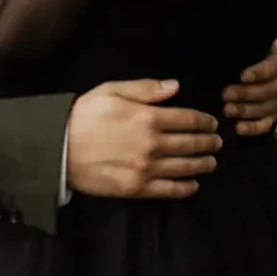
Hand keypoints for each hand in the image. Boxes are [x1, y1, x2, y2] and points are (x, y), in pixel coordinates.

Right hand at [66, 79, 221, 198]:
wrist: (59, 148)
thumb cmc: (85, 115)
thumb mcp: (112, 91)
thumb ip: (146, 88)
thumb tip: (176, 86)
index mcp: (148, 118)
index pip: (188, 119)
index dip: (204, 121)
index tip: (212, 123)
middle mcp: (152, 144)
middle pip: (191, 144)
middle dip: (208, 142)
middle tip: (217, 142)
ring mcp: (146, 169)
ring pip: (185, 167)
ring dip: (203, 164)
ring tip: (212, 162)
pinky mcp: (137, 188)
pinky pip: (169, 189)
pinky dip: (186, 187)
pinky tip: (194, 184)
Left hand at [222, 10, 276, 134]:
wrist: (229, 67)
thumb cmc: (237, 49)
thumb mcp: (247, 36)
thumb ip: (264, 26)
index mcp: (275, 58)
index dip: (261, 72)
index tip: (242, 75)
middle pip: (274, 90)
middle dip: (249, 93)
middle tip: (225, 94)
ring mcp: (275, 99)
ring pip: (269, 108)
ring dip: (248, 110)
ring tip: (226, 110)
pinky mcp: (268, 116)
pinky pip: (266, 124)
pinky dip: (254, 128)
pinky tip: (238, 128)